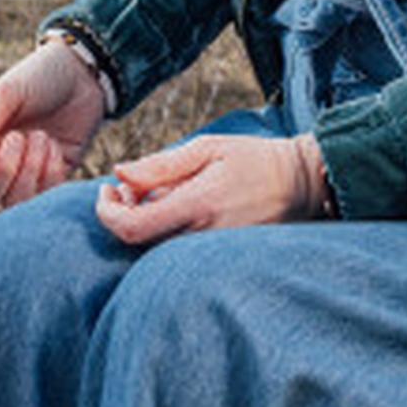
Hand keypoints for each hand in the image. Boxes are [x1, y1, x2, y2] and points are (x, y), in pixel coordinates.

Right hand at [0, 39, 105, 210]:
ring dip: (32, 170)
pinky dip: (52, 174)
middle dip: (7, 171)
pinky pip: (46, 197)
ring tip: (43, 137)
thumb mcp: (6, 95)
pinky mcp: (51, 180)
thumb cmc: (36, 78)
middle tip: (22, 135)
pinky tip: (56, 146)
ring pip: (17, 202)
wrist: (81, 75)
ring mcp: (23, 175)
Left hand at [91, 132, 327, 245]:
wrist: (300, 185)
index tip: (108, 189)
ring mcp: (211, 253)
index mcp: (198, 206)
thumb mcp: (207, 149)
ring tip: (154, 192)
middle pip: (136, 242)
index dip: (107, 213)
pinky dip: (161, 230)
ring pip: (153, 248)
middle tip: (130, 186)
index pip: (132, 228)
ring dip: (140, 221)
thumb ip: (160, 164)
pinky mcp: (216, 257)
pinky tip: (173, 207)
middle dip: (121, 213)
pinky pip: (174, 250)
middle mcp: (202, 237)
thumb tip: (119, 173)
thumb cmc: (252, 159)